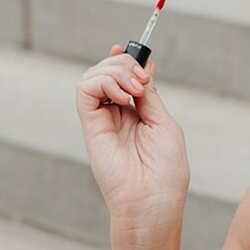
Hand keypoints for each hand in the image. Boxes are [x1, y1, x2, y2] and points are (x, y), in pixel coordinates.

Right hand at [75, 43, 189, 227]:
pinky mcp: (90, 126)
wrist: (152, 200)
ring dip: (115, 71)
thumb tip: (146, 67)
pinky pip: (84, 90)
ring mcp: (101, 120)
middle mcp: (116, 114)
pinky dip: (102, 83)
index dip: (124, 58)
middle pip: (107, 70)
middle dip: (125, 63)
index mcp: (136, 113)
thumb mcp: (164, 122)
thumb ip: (150, 94)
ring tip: (133, 90)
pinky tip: (122, 98)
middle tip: (142, 81)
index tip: (134, 49)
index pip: (121, 76)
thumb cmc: (165, 170)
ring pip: (92, 75)